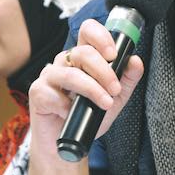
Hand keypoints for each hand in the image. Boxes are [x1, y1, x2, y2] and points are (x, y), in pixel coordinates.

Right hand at [28, 19, 143, 174]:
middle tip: (115, 88)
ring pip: (71, 74)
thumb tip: (136, 61)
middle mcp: (65, 61)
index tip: (113, 55)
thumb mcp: (115, 98)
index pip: (88, 31)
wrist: (66, 142)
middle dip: (104, 71)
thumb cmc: (87, 115)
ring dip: (92, 89)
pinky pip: (54, 95)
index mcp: (82, 56)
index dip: (100, 37)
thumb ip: (127, 79)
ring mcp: (50, 75)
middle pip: (83, 52)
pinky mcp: (38, 92)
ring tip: (105, 102)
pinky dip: (68, 106)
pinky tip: (73, 113)